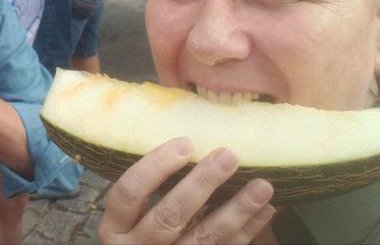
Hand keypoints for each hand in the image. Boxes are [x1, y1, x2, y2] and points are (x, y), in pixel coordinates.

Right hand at [101, 138, 275, 244]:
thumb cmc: (137, 232)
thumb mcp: (129, 216)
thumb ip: (148, 189)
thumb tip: (189, 143)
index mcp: (116, 226)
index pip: (130, 192)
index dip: (156, 166)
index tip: (186, 143)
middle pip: (169, 215)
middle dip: (202, 184)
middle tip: (229, 156)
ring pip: (203, 237)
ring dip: (236, 210)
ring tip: (262, 186)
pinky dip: (247, 231)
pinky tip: (264, 210)